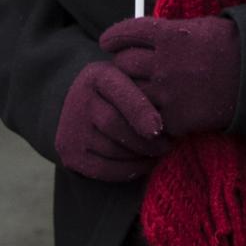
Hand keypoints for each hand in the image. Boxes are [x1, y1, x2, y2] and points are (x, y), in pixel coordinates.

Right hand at [53, 59, 168, 181]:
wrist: (82, 110)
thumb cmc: (121, 93)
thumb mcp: (130, 80)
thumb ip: (147, 89)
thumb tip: (175, 112)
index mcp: (97, 75)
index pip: (118, 93)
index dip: (139, 112)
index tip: (158, 128)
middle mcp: (79, 99)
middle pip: (114, 124)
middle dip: (146, 139)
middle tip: (169, 144)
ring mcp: (71, 129)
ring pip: (112, 149)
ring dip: (141, 155)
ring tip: (160, 152)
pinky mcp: (70, 154)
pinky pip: (104, 169)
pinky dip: (129, 170)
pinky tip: (145, 164)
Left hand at [101, 14, 239, 137]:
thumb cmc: (234, 47)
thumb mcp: (201, 27)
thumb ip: (170, 32)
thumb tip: (144, 36)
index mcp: (170, 35)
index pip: (128, 32)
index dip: (114, 37)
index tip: (107, 42)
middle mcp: (165, 62)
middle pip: (124, 65)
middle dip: (122, 67)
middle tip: (125, 71)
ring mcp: (170, 93)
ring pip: (132, 94)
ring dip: (132, 94)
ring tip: (137, 95)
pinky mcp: (178, 119)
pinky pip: (151, 118)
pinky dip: (150, 117)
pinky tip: (154, 115)